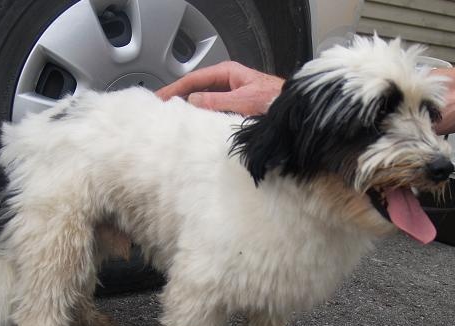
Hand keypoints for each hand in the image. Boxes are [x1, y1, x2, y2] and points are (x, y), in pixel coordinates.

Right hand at [156, 61, 283, 115]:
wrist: (294, 112)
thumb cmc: (275, 101)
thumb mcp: (242, 101)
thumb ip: (216, 101)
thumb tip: (192, 101)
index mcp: (228, 72)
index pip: (194, 79)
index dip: (174, 88)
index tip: (160, 98)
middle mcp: (228, 81)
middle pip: (196, 88)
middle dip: (178, 97)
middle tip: (160, 108)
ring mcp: (231, 94)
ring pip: (204, 99)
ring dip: (189, 107)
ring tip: (173, 116)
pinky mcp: (236, 107)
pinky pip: (214, 109)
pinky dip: (202, 115)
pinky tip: (195, 123)